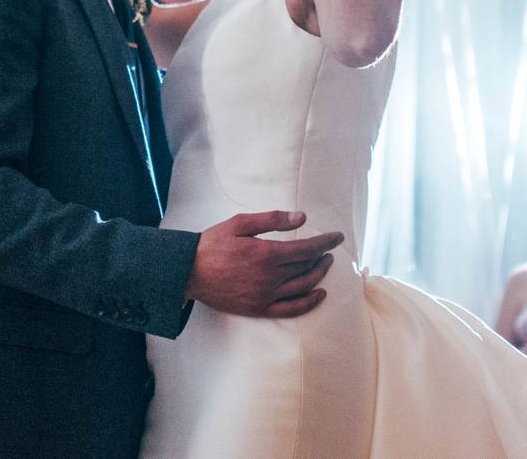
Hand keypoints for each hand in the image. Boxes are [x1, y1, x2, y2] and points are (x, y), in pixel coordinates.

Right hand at [186, 211, 343, 318]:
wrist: (188, 272)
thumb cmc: (213, 244)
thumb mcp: (240, 223)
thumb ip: (272, 220)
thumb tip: (301, 218)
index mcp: (265, 254)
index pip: (306, 248)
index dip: (325, 242)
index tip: (338, 237)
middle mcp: (269, 277)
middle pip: (306, 267)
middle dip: (322, 256)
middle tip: (329, 249)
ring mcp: (265, 296)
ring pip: (302, 287)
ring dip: (319, 275)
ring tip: (325, 265)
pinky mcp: (259, 309)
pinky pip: (290, 309)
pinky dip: (308, 302)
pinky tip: (318, 294)